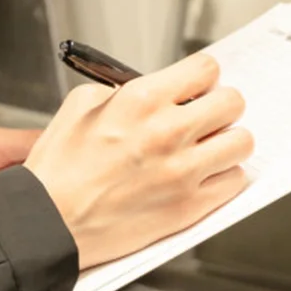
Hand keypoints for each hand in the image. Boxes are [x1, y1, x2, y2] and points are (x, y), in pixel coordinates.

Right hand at [24, 51, 251, 270]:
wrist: (49, 221)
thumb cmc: (59, 167)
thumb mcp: (81, 105)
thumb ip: (125, 92)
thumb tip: (155, 92)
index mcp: (141, 100)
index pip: (205, 70)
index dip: (202, 76)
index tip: (198, 85)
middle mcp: (167, 131)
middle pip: (233, 103)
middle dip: (221, 106)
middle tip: (207, 116)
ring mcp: (182, 172)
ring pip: (242, 143)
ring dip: (227, 142)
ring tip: (208, 148)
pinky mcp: (189, 208)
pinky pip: (234, 182)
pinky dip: (223, 177)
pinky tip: (202, 176)